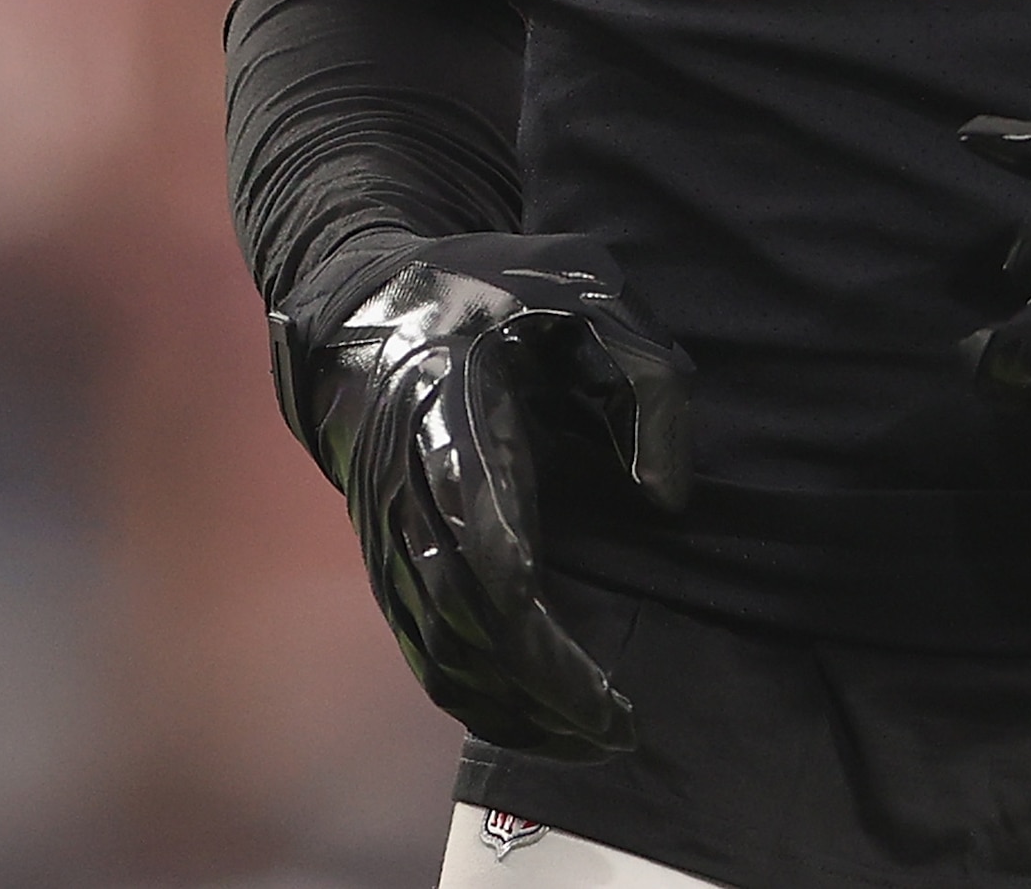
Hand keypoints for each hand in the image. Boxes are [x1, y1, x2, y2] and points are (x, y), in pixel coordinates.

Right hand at [269, 234, 692, 758]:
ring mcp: (389, 530)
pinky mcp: (387, 558)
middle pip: (461, 615)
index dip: (531, 619)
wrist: (366, 301)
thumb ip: (643, 376)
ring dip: (508, 706)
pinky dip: (473, 697)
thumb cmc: (489, 291)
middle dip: (537, 688)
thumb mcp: (585, 288)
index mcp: (454, 416)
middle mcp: (408, 487)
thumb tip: (663, 497)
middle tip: (618, 729)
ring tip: (591, 741)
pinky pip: (422, 646)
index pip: (483, 535)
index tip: (595, 677)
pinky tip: (532, 724)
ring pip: (437, 646)